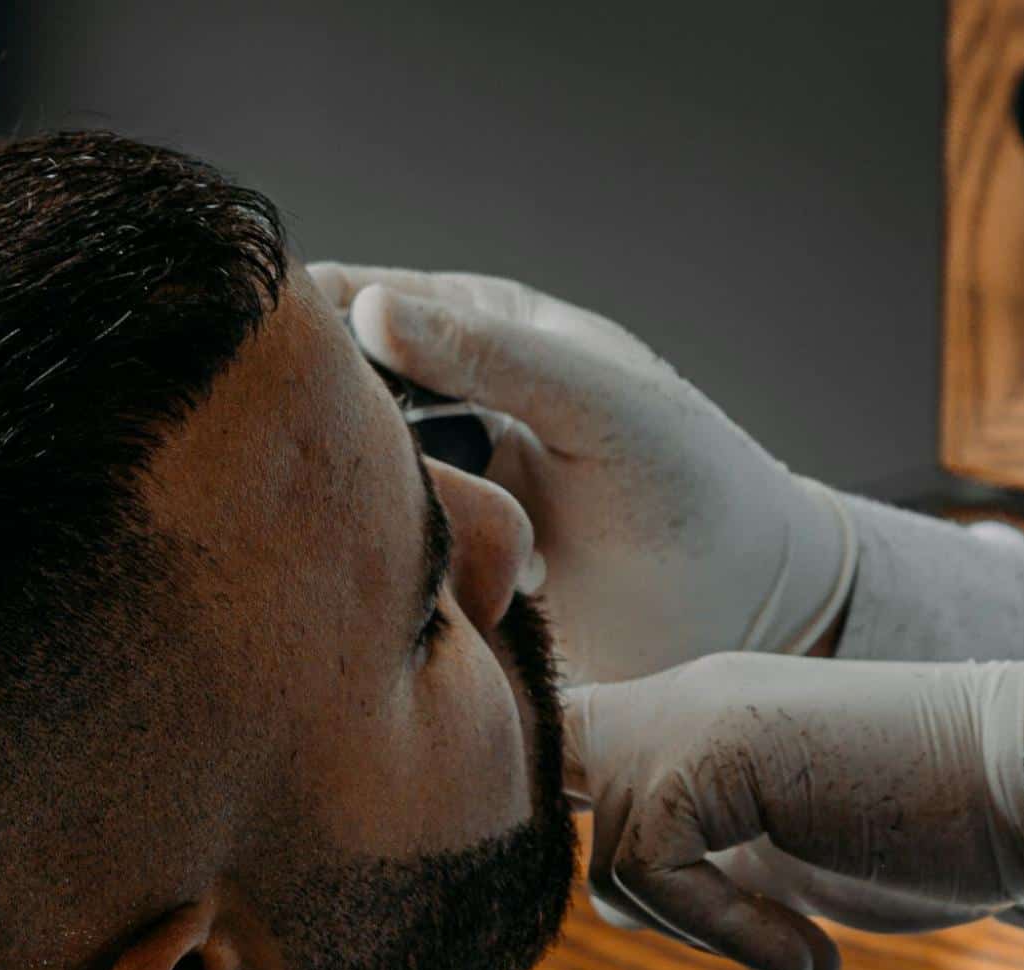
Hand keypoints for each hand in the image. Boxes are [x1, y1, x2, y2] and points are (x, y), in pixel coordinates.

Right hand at [308, 263, 856, 681]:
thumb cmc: (695, 490)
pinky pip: (373, 563)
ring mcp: (437, 490)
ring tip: (354, 537)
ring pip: (343, 486)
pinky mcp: (438, 571)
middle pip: (330, 401)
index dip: (303, 326)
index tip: (272, 370)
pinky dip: (364, 572)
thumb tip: (368, 309)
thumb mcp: (599, 404)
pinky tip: (374, 590)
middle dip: (312, 433)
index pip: (352, 301)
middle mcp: (444, 407)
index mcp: (477, 330)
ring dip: (339, 510)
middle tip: (315, 473)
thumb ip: (490, 355)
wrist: (751, 614)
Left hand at [561, 652, 1023, 969]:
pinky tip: (813, 954)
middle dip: (620, 879)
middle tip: (738, 929)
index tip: (632, 878)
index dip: (563, 800)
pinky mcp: (712, 752)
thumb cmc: (939, 831)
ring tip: (799, 944)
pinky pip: (652, 868)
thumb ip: (706, 858)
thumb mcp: (790, 850)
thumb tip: (620, 901)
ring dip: (700, 928)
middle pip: (555, 783)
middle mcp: (686, 699)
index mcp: (703, 715)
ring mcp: (695, 717)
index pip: (568, 738)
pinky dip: (728, 933)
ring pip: (612, 856)